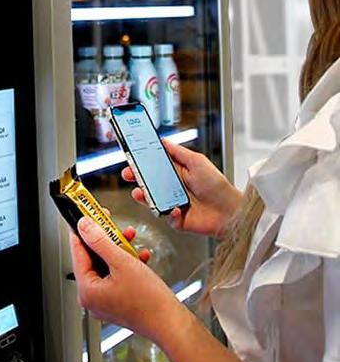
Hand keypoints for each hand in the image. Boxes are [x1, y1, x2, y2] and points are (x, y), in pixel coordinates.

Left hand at [70, 216, 183, 342]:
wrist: (170, 323)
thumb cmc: (148, 301)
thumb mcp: (122, 262)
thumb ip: (101, 241)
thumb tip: (84, 226)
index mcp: (87, 291)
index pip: (78, 253)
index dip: (83, 231)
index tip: (86, 215)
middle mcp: (93, 298)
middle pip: (93, 258)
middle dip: (106, 239)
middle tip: (111, 223)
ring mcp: (106, 301)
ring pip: (107, 265)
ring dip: (119, 249)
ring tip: (130, 238)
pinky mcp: (119, 300)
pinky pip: (117, 275)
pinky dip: (127, 263)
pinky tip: (140, 256)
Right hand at [122, 141, 242, 237]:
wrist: (231, 210)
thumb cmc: (217, 185)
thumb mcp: (197, 161)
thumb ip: (178, 152)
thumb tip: (163, 141)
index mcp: (176, 173)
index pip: (154, 167)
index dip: (141, 163)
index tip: (131, 158)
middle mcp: (172, 188)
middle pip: (148, 183)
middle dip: (136, 178)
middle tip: (128, 174)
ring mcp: (173, 204)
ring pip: (152, 201)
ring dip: (144, 197)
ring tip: (140, 192)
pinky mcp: (177, 220)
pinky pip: (167, 217)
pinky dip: (170, 214)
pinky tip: (176, 209)